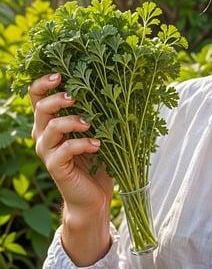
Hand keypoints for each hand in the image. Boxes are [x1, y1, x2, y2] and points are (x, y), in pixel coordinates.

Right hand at [29, 73, 113, 216]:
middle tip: (76, 96)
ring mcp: (47, 151)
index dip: (43, 82)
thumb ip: (98, 107)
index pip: (36, 95)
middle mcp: (43, 133)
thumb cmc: (98, 156)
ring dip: (71, 120)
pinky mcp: (55, 167)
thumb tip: (118, 78)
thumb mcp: (99, 127)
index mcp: (50, 119)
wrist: (93, 195)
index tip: (60, 73)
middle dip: (58, 98)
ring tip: (90, 122)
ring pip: (50, 127)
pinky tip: (97, 144)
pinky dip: (82, 143)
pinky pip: (63, 151)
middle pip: (40, 107)